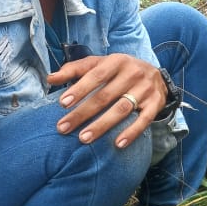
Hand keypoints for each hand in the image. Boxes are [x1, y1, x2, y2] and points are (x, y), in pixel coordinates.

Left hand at [48, 53, 166, 147]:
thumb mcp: (100, 63)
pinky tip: (118, 144)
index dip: (79, 89)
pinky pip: (144, 120)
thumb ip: (75, 69)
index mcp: (117, 61)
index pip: (96, 75)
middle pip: (105, 96)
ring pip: (122, 109)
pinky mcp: (156, 104)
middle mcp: (133, 73)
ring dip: (102, 125)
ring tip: (84, 139)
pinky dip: (131, 133)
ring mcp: (146, 89)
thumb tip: (50, 78)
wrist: (156, 75)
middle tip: (64, 128)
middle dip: (83, 113)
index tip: (62, 104)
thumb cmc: (120, 70)